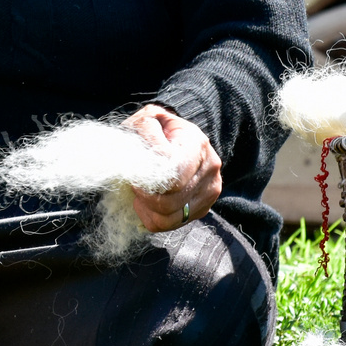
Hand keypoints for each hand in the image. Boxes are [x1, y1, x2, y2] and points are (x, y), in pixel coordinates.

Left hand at [122, 104, 222, 232]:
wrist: (177, 136)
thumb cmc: (157, 128)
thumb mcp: (147, 119)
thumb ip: (144, 132)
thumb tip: (144, 160)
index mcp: (196, 144)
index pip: (174, 175)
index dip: (148, 179)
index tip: (135, 172)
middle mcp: (210, 169)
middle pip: (170, 201)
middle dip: (145, 196)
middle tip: (135, 184)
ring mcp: (209, 191)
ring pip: (170, 218)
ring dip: (147, 209)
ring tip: (141, 193)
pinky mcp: (203, 208)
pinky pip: (171, 225)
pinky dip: (153, 218)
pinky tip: (148, 202)